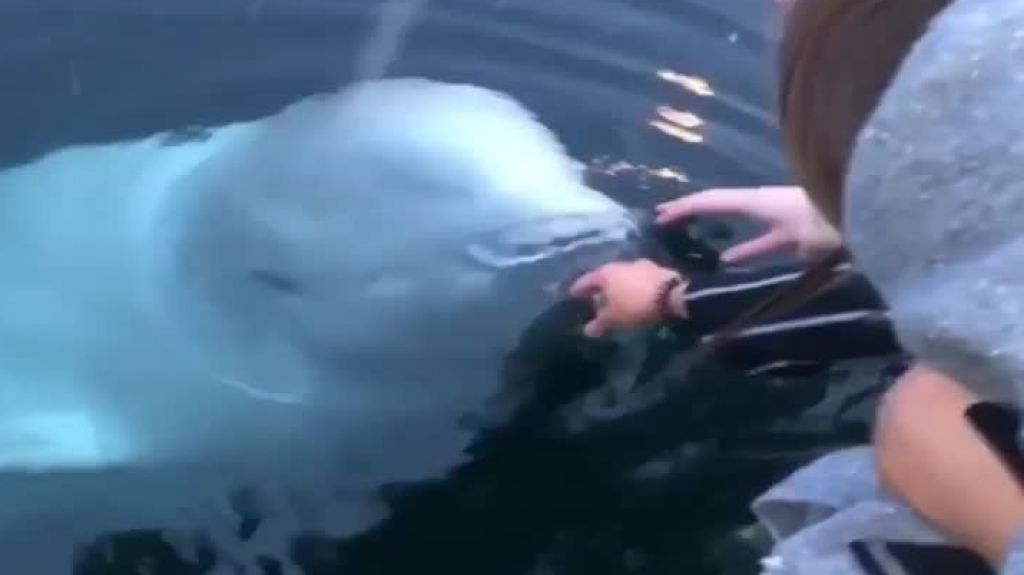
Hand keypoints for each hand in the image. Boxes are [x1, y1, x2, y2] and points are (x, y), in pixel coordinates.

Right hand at [570, 259, 684, 337]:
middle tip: (595, 299)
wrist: (671, 295)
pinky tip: (635, 295)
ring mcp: (640, 264)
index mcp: (605, 273)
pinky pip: (638, 279)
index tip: (572, 294)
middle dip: (600, 288)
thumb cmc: (635, 305)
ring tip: (617, 298)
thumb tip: (587, 330)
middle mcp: (620, 264)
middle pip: (605, 276)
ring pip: (623, 276)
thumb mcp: (614, 318)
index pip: (586, 280)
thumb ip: (599, 323)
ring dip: (618, 286)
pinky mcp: (656, 269)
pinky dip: (633, 286)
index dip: (578, 289)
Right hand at [655, 186, 840, 262]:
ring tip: (695, 240)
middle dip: (695, 211)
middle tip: (667, 219)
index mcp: (758, 200)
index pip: (712, 200)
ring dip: (720, 229)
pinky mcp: (798, 235)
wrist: (871, 215)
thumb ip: (755, 240)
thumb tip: (724, 250)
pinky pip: (763, 242)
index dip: (685, 207)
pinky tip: (733, 262)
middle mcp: (765, 205)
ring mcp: (782, 219)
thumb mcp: (788, 228)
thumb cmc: (826, 219)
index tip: (659, 216)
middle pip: (722, 205)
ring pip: (741, 223)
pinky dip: (747, 250)